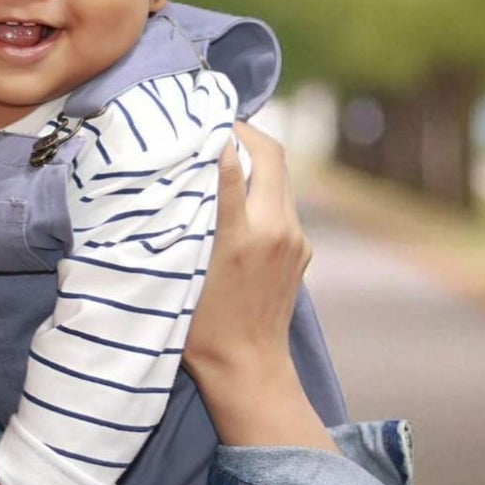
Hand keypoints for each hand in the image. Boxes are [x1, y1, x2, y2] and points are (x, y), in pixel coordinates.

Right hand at [183, 123, 335, 450]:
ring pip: (281, 176)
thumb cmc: (200, 325)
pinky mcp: (302, 250)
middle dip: (246, 132)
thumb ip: (187, 218)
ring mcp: (294, 240)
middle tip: (216, 124)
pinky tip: (240, 193)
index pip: (233, 163)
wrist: (247, 367)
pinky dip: (265, 186)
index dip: (218, 132)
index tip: (199, 117)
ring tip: (224, 151)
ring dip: (257, 156)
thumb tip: (182, 170)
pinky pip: (284, 202)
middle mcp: (275, 231)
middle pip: (272, 156)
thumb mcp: (182, 269)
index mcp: (241, 236)